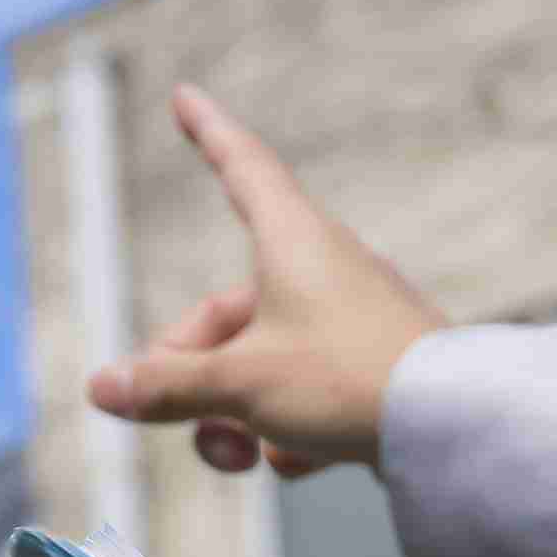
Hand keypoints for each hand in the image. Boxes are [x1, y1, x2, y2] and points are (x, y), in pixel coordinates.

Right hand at [81, 84, 451, 480]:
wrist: (454, 426)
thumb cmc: (350, 382)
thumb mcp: (242, 385)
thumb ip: (168, 387)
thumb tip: (102, 388)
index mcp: (292, 239)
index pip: (240, 166)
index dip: (207, 132)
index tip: (185, 95)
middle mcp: (322, 268)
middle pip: (225, 311)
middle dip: (193, 376)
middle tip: (188, 427)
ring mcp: (349, 317)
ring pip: (261, 361)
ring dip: (237, 416)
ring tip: (249, 457)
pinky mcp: (372, 365)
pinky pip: (306, 392)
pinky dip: (290, 429)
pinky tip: (305, 461)